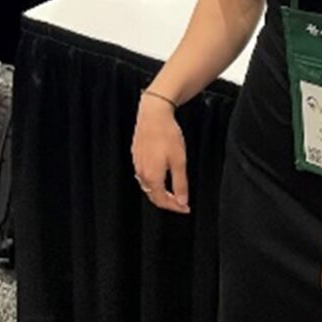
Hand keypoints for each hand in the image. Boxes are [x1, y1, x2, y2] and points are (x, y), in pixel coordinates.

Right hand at [131, 93, 190, 212]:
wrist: (153, 114)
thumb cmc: (167, 135)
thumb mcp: (179, 161)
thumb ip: (180, 184)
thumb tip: (182, 201)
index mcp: (152, 176)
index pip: (162, 201)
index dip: (175, 207)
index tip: (185, 208)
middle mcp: (141, 172)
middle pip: (153, 195)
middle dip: (167, 202)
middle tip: (181, 202)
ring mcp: (137, 163)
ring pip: (147, 185)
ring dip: (159, 191)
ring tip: (172, 191)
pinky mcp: (136, 154)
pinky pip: (143, 174)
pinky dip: (153, 180)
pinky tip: (160, 175)